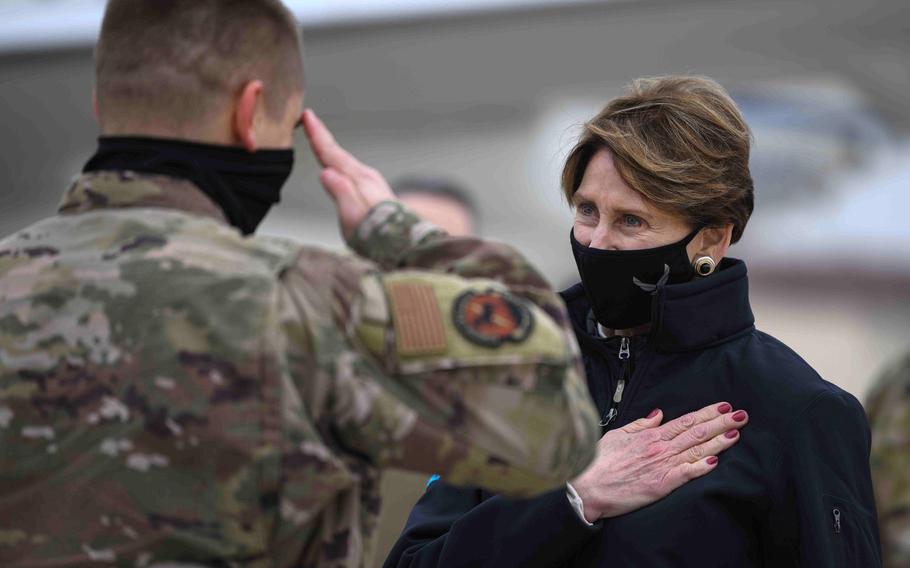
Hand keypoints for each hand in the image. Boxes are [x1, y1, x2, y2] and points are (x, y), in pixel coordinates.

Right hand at [301, 108, 396, 239]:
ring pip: (346, 161)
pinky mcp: (375, 193)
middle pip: (338, 153)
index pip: (332, 153)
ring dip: (331, 149)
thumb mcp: (353, 217)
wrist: (406, 245)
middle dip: (322, 136)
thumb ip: (340, 193)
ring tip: (319, 139)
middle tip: (309, 119)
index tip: (307, 115)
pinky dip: (341, 162)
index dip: (317, 134)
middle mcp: (366, 177)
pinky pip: (352, 171)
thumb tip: (326, 172)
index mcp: (358, 180)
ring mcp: (372, 184)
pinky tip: (339, 167)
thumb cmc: (378, 235)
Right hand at [571, 403, 747, 521]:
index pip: (685, 421)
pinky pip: (685, 473)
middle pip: (696, 433)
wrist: (588, 485)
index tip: (724, 407)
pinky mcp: (660, 484)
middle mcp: (659, 447)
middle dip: (720, 423)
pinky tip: (716, 461)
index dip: (707, 413)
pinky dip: (701, 466)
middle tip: (741, 415)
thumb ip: (641, 425)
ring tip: (736, 433)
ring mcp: (661, 465)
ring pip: (696, 450)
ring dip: (718, 441)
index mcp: (650, 435)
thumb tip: (658, 414)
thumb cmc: (599, 461)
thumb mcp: (618, 434)